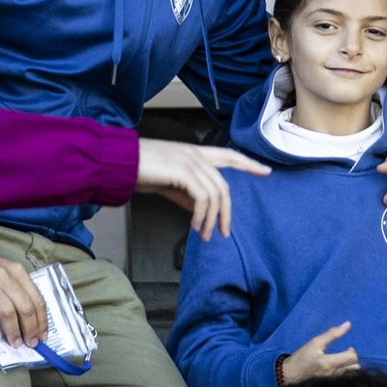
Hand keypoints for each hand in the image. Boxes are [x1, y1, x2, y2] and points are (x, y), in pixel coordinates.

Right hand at [0, 253, 46, 347]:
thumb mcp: (6, 271)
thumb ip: (18, 289)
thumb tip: (31, 318)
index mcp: (17, 271)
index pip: (36, 299)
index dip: (41, 320)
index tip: (42, 335)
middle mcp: (4, 276)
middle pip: (24, 307)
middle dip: (30, 329)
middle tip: (31, 343)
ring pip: (7, 312)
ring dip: (13, 331)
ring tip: (15, 343)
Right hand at [136, 138, 269, 240]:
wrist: (121, 163)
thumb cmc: (141, 171)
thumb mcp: (170, 183)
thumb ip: (188, 194)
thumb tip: (201, 211)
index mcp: (195, 153)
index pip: (230, 155)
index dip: (249, 163)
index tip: (266, 171)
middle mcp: (196, 155)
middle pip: (224, 185)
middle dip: (227, 212)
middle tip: (223, 232)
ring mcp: (191, 162)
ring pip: (216, 194)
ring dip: (212, 219)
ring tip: (203, 234)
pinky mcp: (184, 172)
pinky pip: (203, 198)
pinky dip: (202, 215)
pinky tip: (194, 225)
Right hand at [283, 321, 360, 383]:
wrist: (288, 377)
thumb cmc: (301, 358)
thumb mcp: (315, 343)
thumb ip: (333, 334)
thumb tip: (348, 324)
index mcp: (328, 362)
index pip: (352, 357)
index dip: (353, 351)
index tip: (348, 349)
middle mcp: (332, 375)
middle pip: (355, 368)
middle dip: (353, 360)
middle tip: (346, 356)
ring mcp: (332, 384)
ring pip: (353, 377)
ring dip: (352, 369)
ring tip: (344, 365)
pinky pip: (346, 384)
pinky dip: (347, 377)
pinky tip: (340, 373)